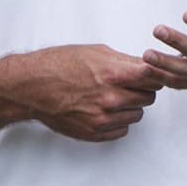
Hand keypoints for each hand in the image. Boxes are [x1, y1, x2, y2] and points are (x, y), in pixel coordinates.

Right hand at [12, 43, 164, 141]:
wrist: (31, 86)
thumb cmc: (60, 64)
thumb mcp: (95, 52)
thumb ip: (125, 61)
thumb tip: (149, 65)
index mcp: (114, 74)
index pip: (154, 78)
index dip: (155, 75)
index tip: (151, 75)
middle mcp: (111, 99)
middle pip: (149, 98)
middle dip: (141, 90)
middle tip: (126, 85)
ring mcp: (103, 119)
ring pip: (137, 115)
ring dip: (130, 107)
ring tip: (111, 96)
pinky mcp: (95, 133)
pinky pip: (123, 130)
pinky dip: (118, 121)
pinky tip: (103, 110)